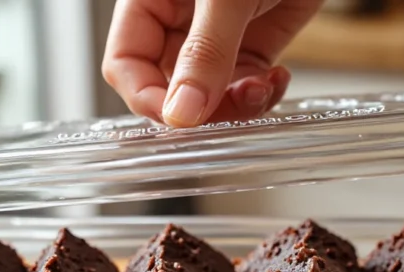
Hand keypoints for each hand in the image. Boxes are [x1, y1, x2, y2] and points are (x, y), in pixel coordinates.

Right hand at [102, 0, 323, 126]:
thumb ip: (205, 53)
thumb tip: (183, 113)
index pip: (127, 63)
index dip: (147, 97)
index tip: (180, 119)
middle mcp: (178, 21)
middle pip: (168, 87)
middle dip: (200, 107)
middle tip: (229, 108)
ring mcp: (216, 36)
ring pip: (210, 96)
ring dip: (236, 106)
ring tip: (261, 90)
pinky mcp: (254, 44)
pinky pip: (245, 87)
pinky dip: (261, 95)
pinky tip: (277, 80)